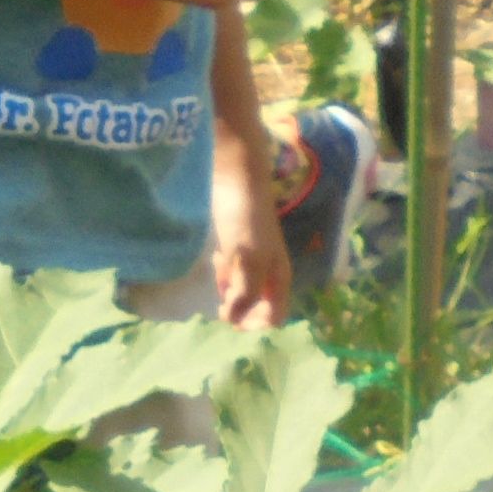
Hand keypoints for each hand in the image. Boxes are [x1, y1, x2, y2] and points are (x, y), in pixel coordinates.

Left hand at [212, 127, 290, 327]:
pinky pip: (230, 274)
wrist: (235, 169)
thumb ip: (244, 291)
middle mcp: (268, 273)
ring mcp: (252, 260)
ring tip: (216, 275)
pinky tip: (214, 263)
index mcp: (278, 277)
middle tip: (219, 294)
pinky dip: (221, 277)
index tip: (228, 314)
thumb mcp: (248, 258)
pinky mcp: (236, 247)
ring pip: (242, 292)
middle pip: (257, 308)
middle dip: (238, 308)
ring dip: (227, 294)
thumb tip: (232, 320)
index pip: (273, 318)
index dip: (253, 323)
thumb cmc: (245, 214)